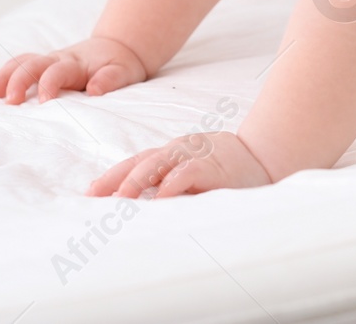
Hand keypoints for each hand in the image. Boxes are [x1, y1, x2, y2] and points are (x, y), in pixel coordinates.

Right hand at [0, 36, 148, 104]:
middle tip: (10, 101)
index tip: (43, 102)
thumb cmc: (119, 65)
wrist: (116, 49)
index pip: (58, 71)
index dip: (49, 84)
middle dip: (18, 80)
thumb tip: (94, 90)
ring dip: (3, 76)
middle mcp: (58, 59)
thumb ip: (110, 80)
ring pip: (20, 62)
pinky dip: (2, 76)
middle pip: (32, 63)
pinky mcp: (41, 66)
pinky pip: (18, 65)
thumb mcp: (123, 72)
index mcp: (76, 63)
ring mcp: (47, 62)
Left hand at [87, 130, 271, 197]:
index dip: (113, 176)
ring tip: (120, 199)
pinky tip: (158, 198)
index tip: (90, 193)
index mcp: (174, 152)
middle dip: (117, 179)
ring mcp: (197, 156)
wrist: (265, 157)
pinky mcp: (213, 166)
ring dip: (137, 180)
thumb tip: (139, 204)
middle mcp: (180, 150)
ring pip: (159, 163)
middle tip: (95, 197)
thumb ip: (171, 182)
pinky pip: (188, 173)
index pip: (137, 162)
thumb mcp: (195, 172)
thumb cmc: (229, 170)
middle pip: (142, 161)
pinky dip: (171, 185)